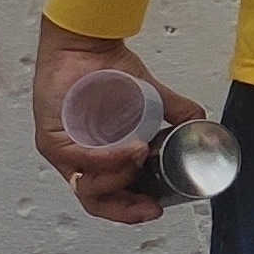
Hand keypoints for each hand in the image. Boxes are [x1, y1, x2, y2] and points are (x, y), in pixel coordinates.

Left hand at [31, 16, 208, 225]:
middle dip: (125, 209)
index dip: (131, 209)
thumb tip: (203, 125)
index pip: (109, 197)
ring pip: (87, 185)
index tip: (158, 208)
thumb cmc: (108, 69)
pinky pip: (79, 160)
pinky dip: (107, 160)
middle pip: (96, 200)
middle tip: (151, 206)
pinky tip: (131, 150)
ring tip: (142, 157)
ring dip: (119, 178)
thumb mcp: (150, 97)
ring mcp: (61, 152)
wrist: (87, 44)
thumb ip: (174, 112)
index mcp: (98, 158)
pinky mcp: (51, 140)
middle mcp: (76, 160)